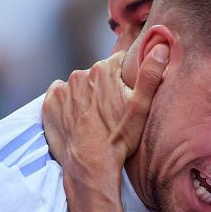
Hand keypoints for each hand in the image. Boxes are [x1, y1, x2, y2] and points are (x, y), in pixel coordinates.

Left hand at [43, 44, 167, 174]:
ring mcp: (62, 89)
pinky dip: (68, 104)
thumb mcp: (141, 106)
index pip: (119, 62)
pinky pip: (61, 96)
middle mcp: (80, 74)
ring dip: (87, 96)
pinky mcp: (49, 103)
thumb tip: (161, 46)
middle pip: (98, 75)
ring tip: (95, 119)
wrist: (91, 165)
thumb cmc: (119, 138)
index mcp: (103, 70)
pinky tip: (78, 119)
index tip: (127, 93)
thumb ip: (151, 74)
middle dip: (105, 87)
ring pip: (80, 86)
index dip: (126, 77)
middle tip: (112, 111)